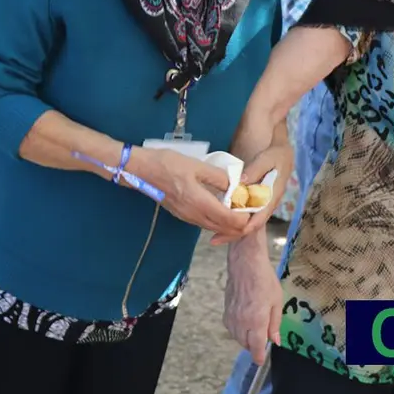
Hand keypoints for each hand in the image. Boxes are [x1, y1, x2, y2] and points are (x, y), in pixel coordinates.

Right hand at [127, 147, 252, 236]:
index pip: (229, 220)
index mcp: (200, 202)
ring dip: (228, 225)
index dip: (244, 218)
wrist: (141, 170)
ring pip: (213, 228)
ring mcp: (186, 216)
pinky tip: (220, 211)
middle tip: (249, 212)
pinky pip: (203, 224)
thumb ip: (219, 176)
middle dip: (239, 225)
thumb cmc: (167, 164)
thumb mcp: (196, 165)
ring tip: (238, 212)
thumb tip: (237, 183)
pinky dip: (216, 222)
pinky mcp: (181, 215)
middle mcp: (194, 214)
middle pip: (223, 229)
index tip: (252, 208)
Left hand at [211, 141, 293, 245]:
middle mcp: (267, 206)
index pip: (257, 220)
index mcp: (270, 198)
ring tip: (214, 235)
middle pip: (250, 226)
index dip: (241, 228)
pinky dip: (233, 218)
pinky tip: (220, 219)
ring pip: (247, 222)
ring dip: (231, 229)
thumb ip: (254, 171)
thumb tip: (241, 184)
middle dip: (232, 234)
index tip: (224, 232)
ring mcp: (262, 205)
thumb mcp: (266, 160)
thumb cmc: (275, 157)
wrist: (283, 155)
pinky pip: (245, 214)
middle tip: (213, 239)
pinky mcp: (257, 202)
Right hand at [224, 244, 282, 363]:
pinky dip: (236, 330)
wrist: (245, 264)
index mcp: (256, 321)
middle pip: (245, 344)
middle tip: (262, 341)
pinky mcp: (225, 310)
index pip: (256, 347)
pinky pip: (230, 327)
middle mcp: (242, 322)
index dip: (258, 356)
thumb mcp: (277, 302)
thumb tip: (275, 341)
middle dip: (253, 347)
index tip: (260, 360)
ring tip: (254, 332)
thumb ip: (275, 324)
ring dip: (244, 339)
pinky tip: (243, 324)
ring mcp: (232, 316)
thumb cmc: (264, 280)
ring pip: (236, 337)